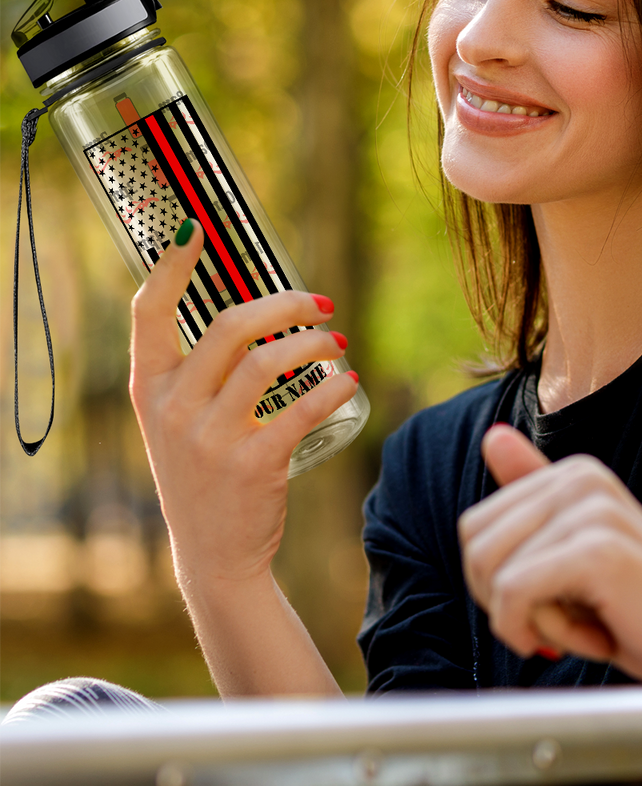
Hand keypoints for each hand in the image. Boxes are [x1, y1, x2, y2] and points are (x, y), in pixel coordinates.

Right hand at [129, 221, 358, 587]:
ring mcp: (210, 438)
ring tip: (339, 344)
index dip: (172, 266)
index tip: (196, 230)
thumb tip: (256, 314)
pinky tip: (348, 382)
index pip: (149, 312)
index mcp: (150, 389)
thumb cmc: (205, 476)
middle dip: (286, 304)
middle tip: (322, 304)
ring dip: (315, 343)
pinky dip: (333, 387)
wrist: (213, 555)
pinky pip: (303, 408)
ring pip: (270, 361)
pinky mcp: (253, 464)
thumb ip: (200, 374)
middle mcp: (173, 408)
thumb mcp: (180, 423)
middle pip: (232, 325)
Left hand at [459, 425, 641, 682]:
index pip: (474, 528)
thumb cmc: (638, 607)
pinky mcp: (598, 549)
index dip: (499, 585)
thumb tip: (492, 437)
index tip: (558, 601)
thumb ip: (534, 497)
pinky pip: (515, 596)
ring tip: (591, 624)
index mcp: (573, 473)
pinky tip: (596, 639)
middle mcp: (581, 478)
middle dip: (507, 604)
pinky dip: (543, 634)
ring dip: (533, 623)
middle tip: (572, 619)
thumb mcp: (574, 552)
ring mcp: (591, 509)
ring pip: (492, 576)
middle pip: (475, 549)